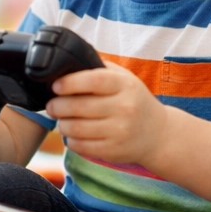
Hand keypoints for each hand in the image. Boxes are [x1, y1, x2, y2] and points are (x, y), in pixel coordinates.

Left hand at [46, 66, 168, 165]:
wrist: (158, 134)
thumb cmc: (134, 101)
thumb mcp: (125, 79)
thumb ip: (101, 69)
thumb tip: (69, 61)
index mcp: (125, 85)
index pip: (94, 80)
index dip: (70, 82)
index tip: (55, 86)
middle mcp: (125, 108)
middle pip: (79, 106)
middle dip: (57, 106)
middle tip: (51, 105)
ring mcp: (120, 131)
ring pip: (76, 128)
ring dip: (62, 124)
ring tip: (61, 120)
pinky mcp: (113, 150)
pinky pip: (81, 146)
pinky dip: (70, 140)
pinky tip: (72, 134)